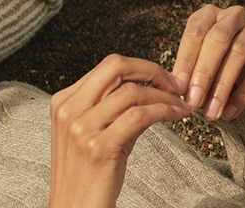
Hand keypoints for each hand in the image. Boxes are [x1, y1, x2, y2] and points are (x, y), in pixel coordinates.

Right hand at [49, 55, 190, 207]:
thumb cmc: (87, 176)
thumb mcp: (95, 135)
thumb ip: (116, 110)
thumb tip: (153, 92)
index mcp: (64, 101)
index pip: (107, 67)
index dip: (141, 68)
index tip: (163, 79)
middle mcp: (69, 109)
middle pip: (115, 67)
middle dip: (152, 70)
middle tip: (174, 84)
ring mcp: (81, 127)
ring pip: (132, 92)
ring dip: (165, 96)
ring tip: (181, 106)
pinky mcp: (99, 146)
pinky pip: (139, 116)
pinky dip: (163, 112)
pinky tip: (175, 116)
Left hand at [171, 4, 244, 120]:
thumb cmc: (218, 58)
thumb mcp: (201, 57)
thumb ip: (188, 69)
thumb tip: (174, 88)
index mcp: (208, 14)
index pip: (194, 34)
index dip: (185, 61)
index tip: (178, 87)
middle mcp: (233, 16)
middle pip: (217, 40)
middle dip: (204, 73)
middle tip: (193, 101)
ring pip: (238, 55)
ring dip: (222, 87)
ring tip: (212, 112)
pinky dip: (243, 95)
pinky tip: (230, 112)